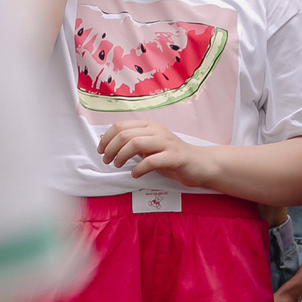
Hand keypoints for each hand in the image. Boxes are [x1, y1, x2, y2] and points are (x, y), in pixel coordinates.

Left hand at [97, 119, 212, 185]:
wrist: (200, 164)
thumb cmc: (172, 157)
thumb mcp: (150, 147)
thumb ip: (134, 144)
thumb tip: (111, 145)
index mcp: (149, 127)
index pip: (120, 126)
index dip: (106, 138)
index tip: (101, 150)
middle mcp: (157, 131)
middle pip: (125, 134)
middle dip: (111, 149)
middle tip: (107, 161)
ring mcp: (166, 143)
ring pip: (136, 143)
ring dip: (121, 156)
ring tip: (118, 165)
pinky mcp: (175, 157)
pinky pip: (151, 161)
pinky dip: (139, 169)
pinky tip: (135, 174)